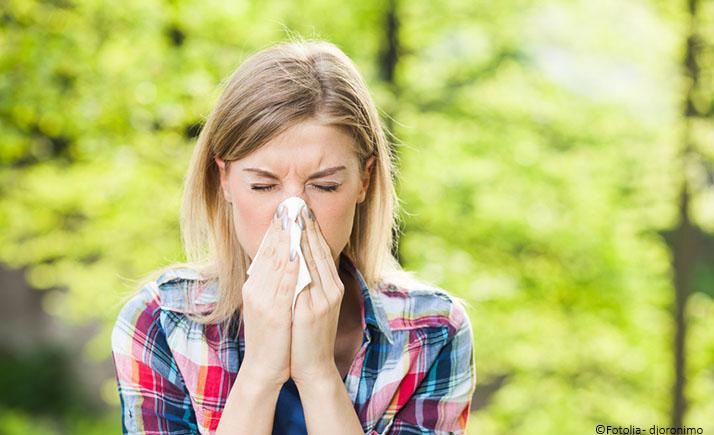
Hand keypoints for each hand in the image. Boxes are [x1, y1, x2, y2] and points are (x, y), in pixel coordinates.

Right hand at [238, 205, 298, 387]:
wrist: (264, 369)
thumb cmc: (272, 338)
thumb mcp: (269, 305)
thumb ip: (272, 284)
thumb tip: (281, 262)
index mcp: (255, 286)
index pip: (266, 251)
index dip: (276, 229)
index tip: (285, 209)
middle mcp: (256, 289)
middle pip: (269, 251)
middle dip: (281, 227)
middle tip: (289, 203)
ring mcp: (263, 300)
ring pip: (275, 263)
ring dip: (285, 239)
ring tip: (293, 218)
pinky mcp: (274, 313)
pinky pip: (283, 285)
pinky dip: (288, 266)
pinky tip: (295, 251)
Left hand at [290, 204, 344, 385]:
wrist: (312, 366)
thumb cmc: (308, 335)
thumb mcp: (312, 304)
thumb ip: (309, 282)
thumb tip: (298, 258)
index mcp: (332, 286)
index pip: (321, 250)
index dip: (311, 229)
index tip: (301, 209)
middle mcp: (331, 289)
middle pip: (319, 250)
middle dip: (307, 226)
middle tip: (297, 203)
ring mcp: (324, 299)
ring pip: (314, 261)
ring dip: (302, 237)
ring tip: (293, 217)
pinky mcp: (314, 310)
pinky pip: (306, 280)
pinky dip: (299, 261)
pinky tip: (291, 247)